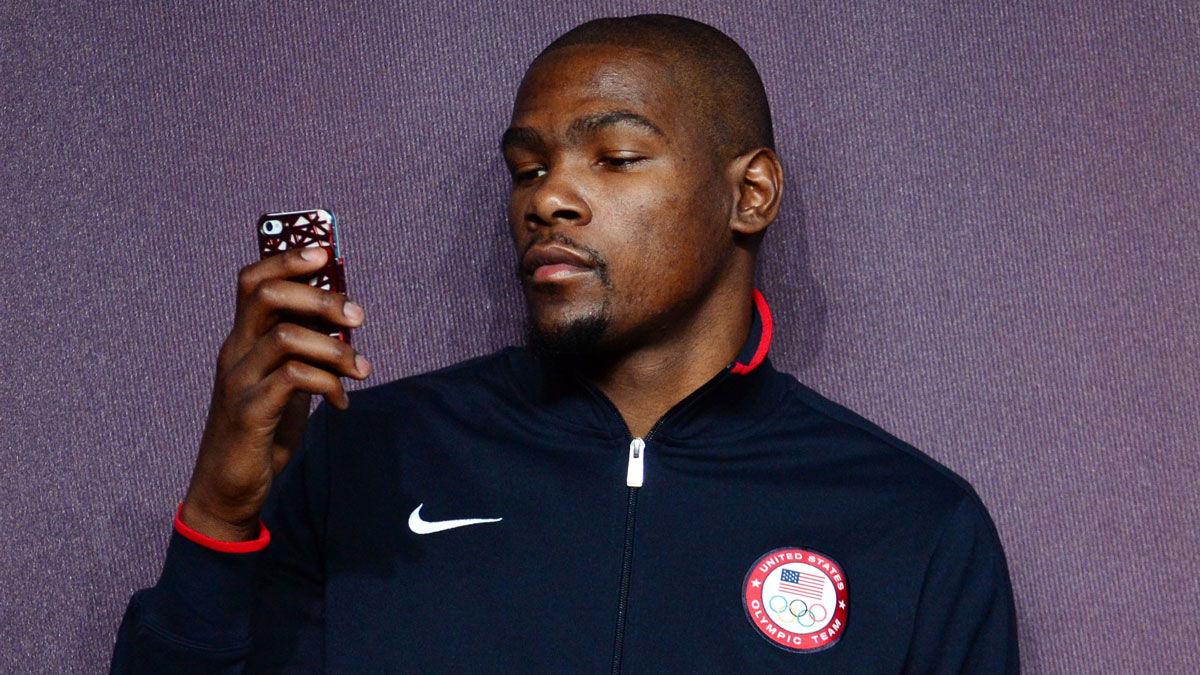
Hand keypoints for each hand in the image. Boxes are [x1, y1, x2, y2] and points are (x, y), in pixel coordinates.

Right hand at [180, 246, 369, 541]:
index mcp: (243, 340)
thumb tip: (344, 314)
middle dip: (319, 296)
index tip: (325, 253)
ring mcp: (239, 381)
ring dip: (334, 346)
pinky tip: (341, 401)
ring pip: (284, 335)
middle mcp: (235, 353)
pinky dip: (328, 383)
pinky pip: (293, 378)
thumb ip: (305, 347)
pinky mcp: (249, 413)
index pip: (252, 281)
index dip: (286, 259)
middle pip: (266, 295)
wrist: (229, 489)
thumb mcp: (287, 379)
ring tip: (361, 368)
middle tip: (358, 315)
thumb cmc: (263, 427)